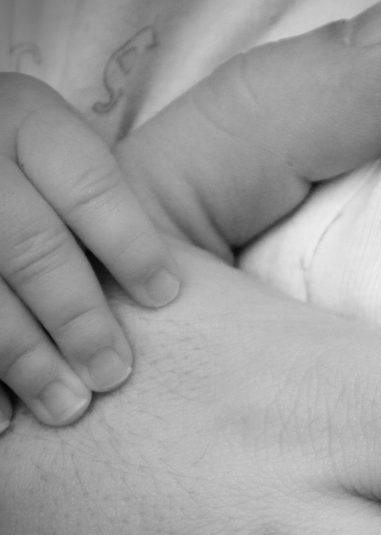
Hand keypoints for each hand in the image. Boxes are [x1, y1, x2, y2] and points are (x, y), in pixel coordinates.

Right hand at [0, 73, 180, 426]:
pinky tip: (4, 417)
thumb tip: (208, 261)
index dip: (129, 240)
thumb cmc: (48, 184)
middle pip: (26, 238)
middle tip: (114, 375)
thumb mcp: (71, 161)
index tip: (167, 297)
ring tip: (67, 408)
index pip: (85, 178)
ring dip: (20, 352)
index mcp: (27, 117)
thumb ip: (126, 199)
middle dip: (75, 312)